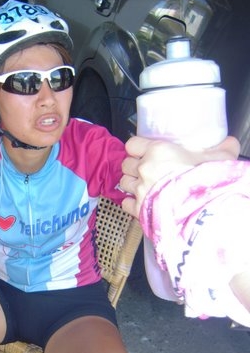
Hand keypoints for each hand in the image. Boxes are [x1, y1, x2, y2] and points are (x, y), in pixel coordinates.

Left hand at [119, 136, 239, 216]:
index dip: (137, 149)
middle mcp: (145, 169)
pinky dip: (131, 203)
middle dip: (134, 167)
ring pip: (124, 182)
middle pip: (126, 164)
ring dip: (131, 184)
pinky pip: (125, 203)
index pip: (132, 144)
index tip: (144, 152)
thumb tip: (229, 142)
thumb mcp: (220, 158)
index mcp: (159, 151)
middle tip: (147, 171)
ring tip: (144, 187)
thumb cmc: (210, 182)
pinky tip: (142, 202)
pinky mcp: (139, 209)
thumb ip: (222, 148)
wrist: (205, 210)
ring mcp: (141, 190)